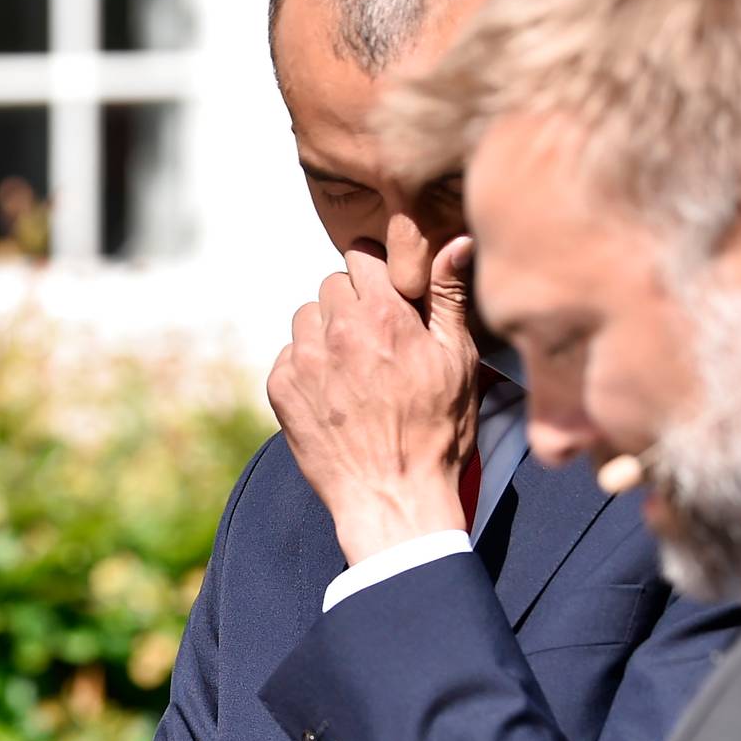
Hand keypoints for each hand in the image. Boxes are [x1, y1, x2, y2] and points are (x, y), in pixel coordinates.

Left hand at [268, 239, 479, 566]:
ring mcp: (304, 362)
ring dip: (326, 331)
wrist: (393, 497)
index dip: (377, 271)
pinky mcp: (282, 390)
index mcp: (384, 316)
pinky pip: (288, 355)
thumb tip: (455, 242)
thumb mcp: (458, 361)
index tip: (387, 291)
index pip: (362, 256)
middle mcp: (338, 332)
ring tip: (355, 366)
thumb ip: (449, 297)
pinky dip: (306, 365)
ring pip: (306, 317)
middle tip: (376, 336)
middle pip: (332, 284)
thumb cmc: (436, 433)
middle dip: (353, 301)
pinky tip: (334, 392)